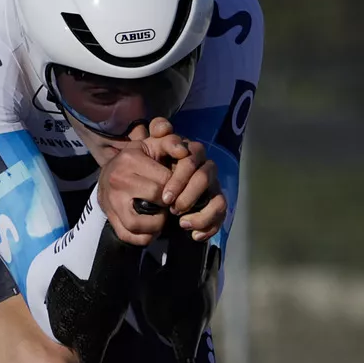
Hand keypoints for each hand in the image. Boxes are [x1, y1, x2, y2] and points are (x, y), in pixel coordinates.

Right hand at [97, 122, 193, 246]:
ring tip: (161, 216)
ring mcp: (111, 202)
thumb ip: (171, 142)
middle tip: (171, 202)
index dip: (177, 187)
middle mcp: (118, 180)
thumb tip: (183, 152)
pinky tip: (150, 228)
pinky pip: (131, 236)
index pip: (165, 180)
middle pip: (157, 200)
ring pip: (141, 224)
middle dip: (169, 204)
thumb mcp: (153, 145)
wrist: (107, 174)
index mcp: (130, 160)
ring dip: (157, 224)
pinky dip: (145, 237)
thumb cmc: (138, 159)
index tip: (176, 187)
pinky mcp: (110, 219)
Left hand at [145, 118, 225, 240]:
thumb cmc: (145, 170)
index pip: (192, 160)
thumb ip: (155, 136)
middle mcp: (204, 169)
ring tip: (183, 224)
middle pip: (205, 178)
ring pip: (218, 200)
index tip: (165, 196)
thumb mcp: (146, 152)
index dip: (180, 178)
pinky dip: (209, 227)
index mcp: (189, 154)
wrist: (143, 194)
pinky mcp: (213, 206)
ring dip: (202, 214)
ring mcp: (211, 188)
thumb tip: (161, 127)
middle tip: (172, 209)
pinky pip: (220, 216)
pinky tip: (194, 235)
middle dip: (189, 195)